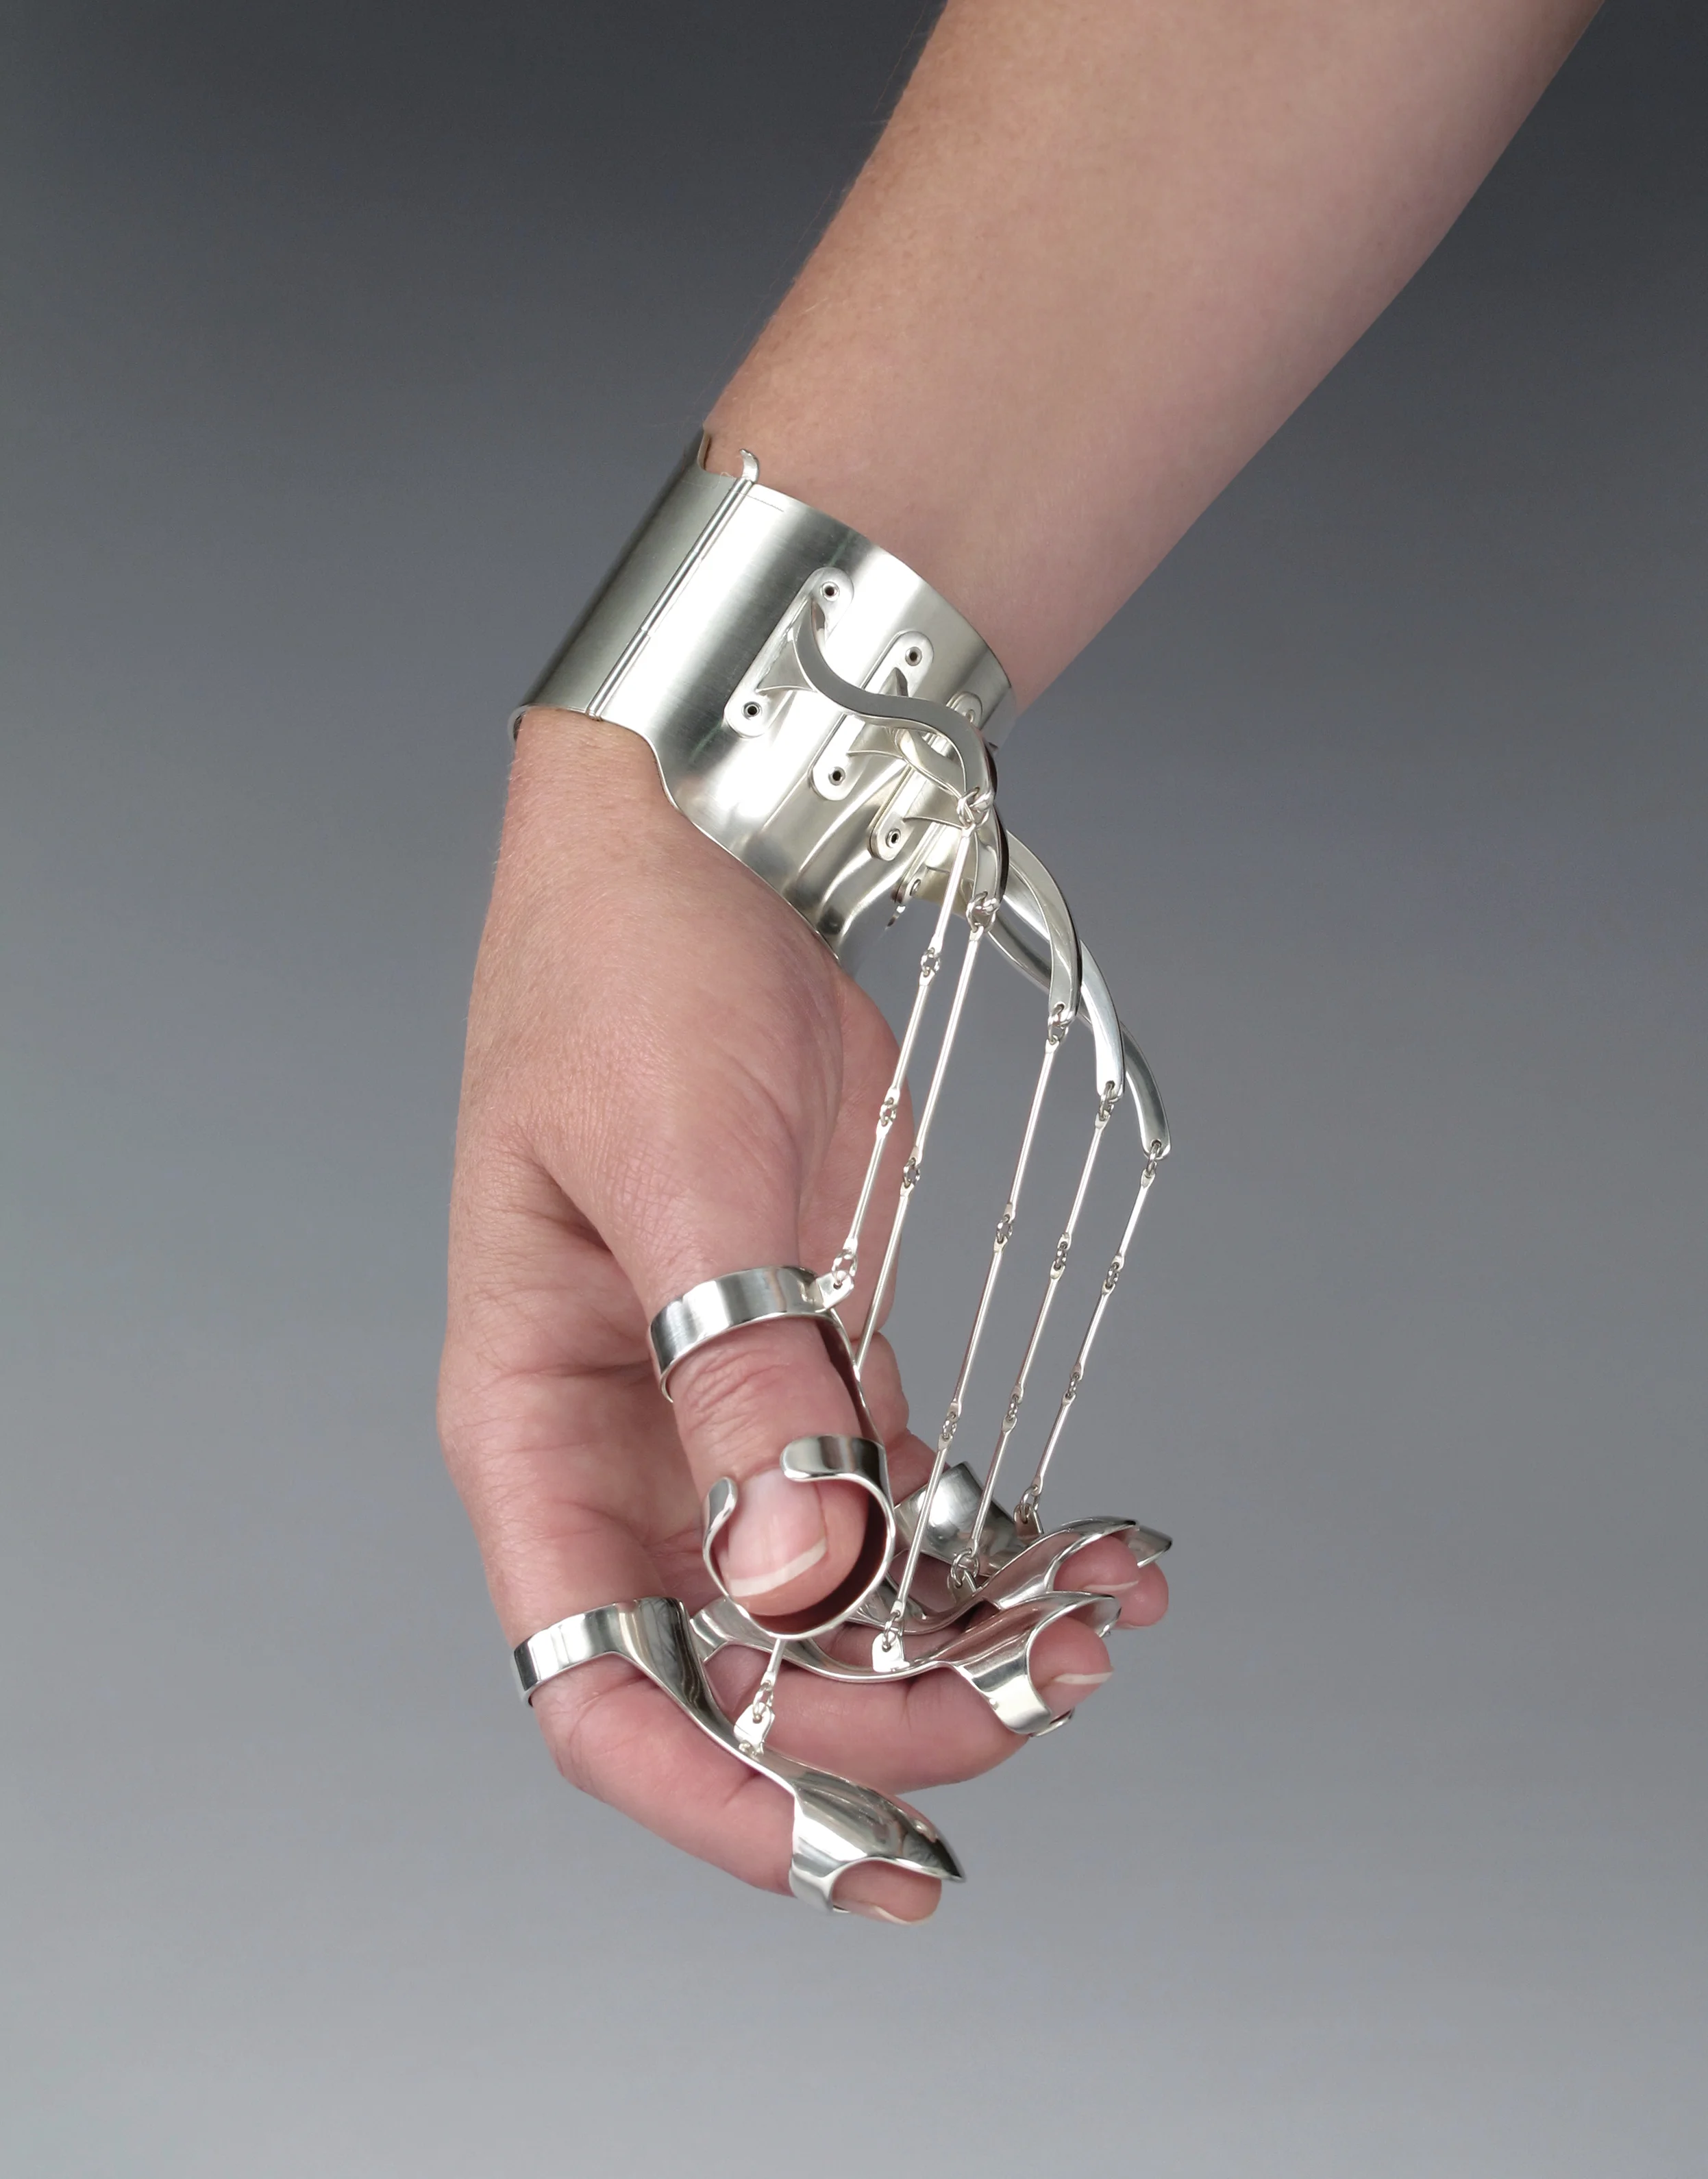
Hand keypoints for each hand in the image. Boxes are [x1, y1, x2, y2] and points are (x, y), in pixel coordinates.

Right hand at [438, 713, 1167, 1919]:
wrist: (708, 850)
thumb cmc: (634, 982)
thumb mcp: (683, 1175)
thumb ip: (739, 1383)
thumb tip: (796, 1584)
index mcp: (540, 1428)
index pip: (598, 1682)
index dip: (719, 1793)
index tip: (863, 1855)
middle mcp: (631, 1447)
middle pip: (746, 1662)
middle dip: (893, 1714)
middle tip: (1049, 1695)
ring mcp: (729, 1408)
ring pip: (840, 1595)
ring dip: (967, 1636)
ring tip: (1104, 1620)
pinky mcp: (818, 1354)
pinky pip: (902, 1498)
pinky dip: (995, 1540)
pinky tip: (1096, 1542)